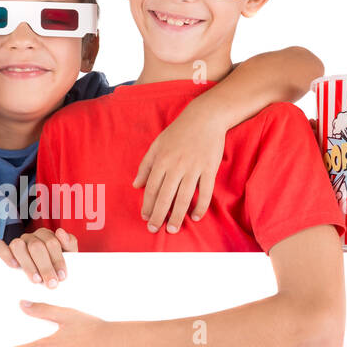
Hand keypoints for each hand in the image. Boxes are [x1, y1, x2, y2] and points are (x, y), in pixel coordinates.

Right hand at [0, 227, 76, 286]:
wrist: (43, 282)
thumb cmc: (55, 270)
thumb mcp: (68, 259)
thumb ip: (69, 244)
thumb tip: (60, 232)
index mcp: (47, 236)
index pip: (52, 242)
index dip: (57, 260)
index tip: (62, 277)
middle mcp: (31, 237)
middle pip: (36, 246)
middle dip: (45, 266)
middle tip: (51, 284)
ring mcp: (16, 243)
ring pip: (18, 245)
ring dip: (28, 264)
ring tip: (36, 280)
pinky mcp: (3, 250)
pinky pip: (0, 247)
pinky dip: (6, 255)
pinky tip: (14, 266)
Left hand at [132, 96, 224, 233]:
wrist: (205, 117)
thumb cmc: (179, 131)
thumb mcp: (157, 145)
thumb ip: (146, 165)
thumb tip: (136, 185)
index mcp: (161, 160)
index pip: (152, 187)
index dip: (147, 204)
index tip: (145, 217)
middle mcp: (176, 165)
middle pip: (165, 195)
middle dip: (158, 214)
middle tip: (154, 229)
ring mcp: (194, 167)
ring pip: (184, 197)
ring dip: (177, 215)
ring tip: (173, 229)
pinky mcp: (210, 168)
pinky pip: (205, 191)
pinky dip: (201, 205)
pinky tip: (196, 217)